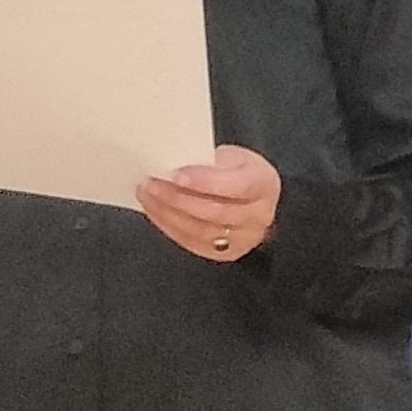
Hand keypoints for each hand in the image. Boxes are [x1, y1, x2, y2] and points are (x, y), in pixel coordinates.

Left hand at [137, 146, 281, 261]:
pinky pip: (192, 242)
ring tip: (147, 194)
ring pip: (200, 230)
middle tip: (151, 183)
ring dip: (168, 212)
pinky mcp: (224, 253)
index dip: (205, 181)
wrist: (250, 199)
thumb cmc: (237, 172)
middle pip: (215, 211)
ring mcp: (243, 239)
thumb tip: (173, 164)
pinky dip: (169, 225)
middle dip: (178, 197)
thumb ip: (210, 163)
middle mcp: (258, 216)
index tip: (176, 174)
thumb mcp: (232, 157)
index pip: (236, 186)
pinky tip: (154, 210)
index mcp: (264, 184)